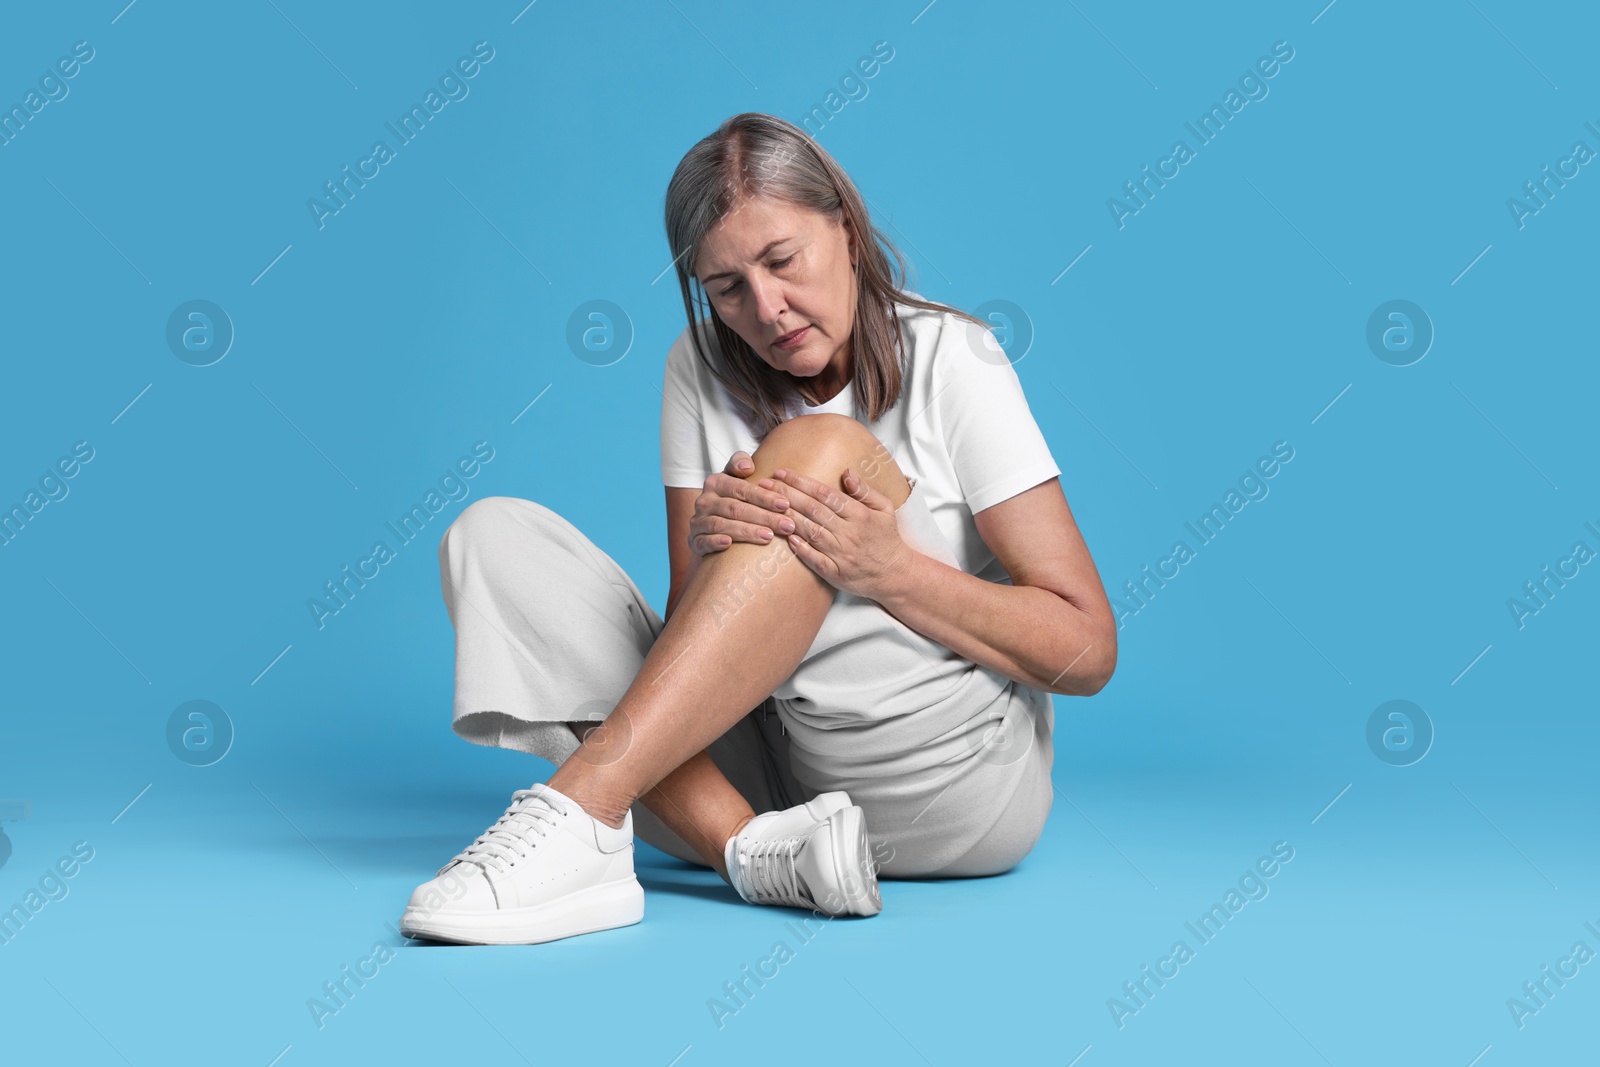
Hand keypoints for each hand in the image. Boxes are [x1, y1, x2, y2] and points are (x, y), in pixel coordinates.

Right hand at [687, 450, 798, 557]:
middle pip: (735, 508)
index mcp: (716, 483)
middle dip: (764, 517)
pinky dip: (715, 542)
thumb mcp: (736, 478)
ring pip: (722, 525)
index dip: (764, 497)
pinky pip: (703, 541)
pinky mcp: (695, 541)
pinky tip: (729, 544)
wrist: (711, 527)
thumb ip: (741, 463)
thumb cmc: (733, 499)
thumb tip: (747, 467)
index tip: (786, 504)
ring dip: (747, 531)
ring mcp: (698, 522)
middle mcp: (704, 501)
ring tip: (769, 536)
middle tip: (787, 525)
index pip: (741, 489)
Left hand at [762, 465, 914, 601]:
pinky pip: (814, 559)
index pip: (824, 494)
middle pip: (812, 510)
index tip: (781, 472)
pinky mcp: (835, 573)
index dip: (801, 482)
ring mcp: (841, 554)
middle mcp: (848, 533)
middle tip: (764, 484)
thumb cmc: (887, 538)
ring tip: (766, 506)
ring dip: (786, 518)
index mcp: (859, 514)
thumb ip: (865, 491)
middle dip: (786, 495)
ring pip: (810, 532)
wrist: (894, 574)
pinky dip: (800, 548)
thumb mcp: (885, 509)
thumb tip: (846, 472)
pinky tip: (785, 538)